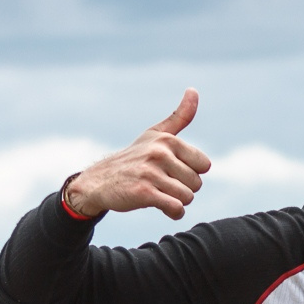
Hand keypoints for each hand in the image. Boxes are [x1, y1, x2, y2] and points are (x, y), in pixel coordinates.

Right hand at [64, 91, 211, 220]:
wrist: (100, 181)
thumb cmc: (134, 158)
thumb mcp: (155, 135)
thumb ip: (179, 117)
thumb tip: (194, 90)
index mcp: (167, 140)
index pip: (204, 165)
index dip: (191, 172)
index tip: (173, 171)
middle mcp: (160, 153)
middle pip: (196, 183)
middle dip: (183, 189)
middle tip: (163, 185)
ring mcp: (151, 173)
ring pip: (187, 197)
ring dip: (177, 202)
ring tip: (160, 194)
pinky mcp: (144, 192)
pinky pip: (175, 208)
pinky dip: (173, 213)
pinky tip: (163, 208)